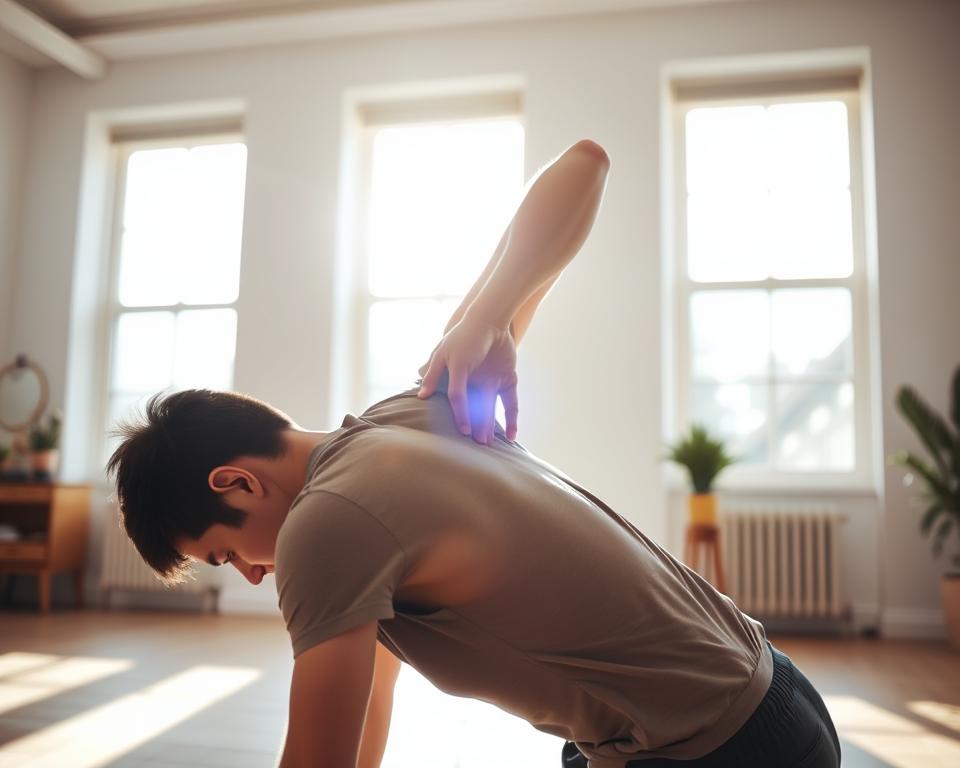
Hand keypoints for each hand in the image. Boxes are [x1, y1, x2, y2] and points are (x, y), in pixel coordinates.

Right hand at [417, 316, 518, 444]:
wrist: (490, 319)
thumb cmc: (465, 337)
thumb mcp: (446, 358)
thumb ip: (436, 378)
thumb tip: (420, 396)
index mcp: (458, 380)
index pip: (457, 404)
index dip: (459, 417)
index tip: (459, 433)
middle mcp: (474, 385)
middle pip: (474, 411)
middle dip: (475, 427)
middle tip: (477, 445)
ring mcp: (492, 383)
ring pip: (490, 411)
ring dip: (490, 427)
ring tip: (489, 445)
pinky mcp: (508, 380)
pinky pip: (511, 404)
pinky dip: (513, 420)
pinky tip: (513, 436)